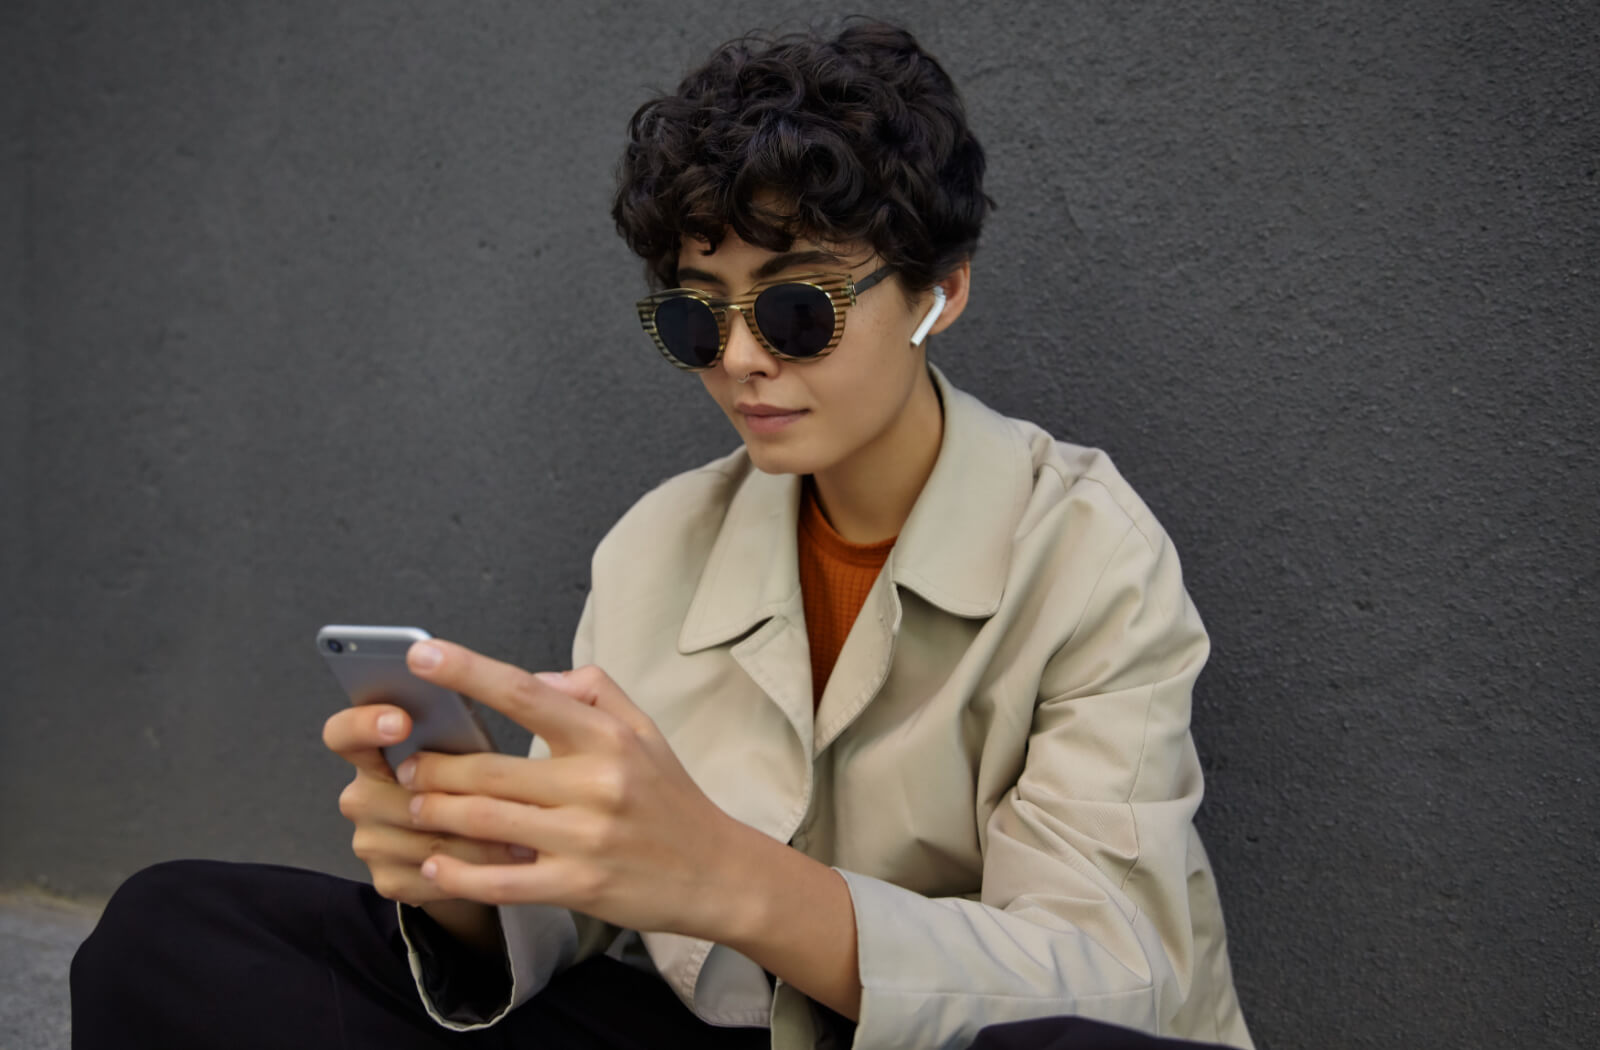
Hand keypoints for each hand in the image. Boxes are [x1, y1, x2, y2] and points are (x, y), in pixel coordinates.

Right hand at [321, 701, 514, 948]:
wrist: (474, 845)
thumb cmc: (476, 778)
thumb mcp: (478, 742)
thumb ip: (489, 712)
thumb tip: (540, 684)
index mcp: (374, 750)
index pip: (343, 733)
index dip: (364, 724)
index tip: (403, 721)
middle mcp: (363, 795)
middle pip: (390, 794)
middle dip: (448, 794)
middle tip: (495, 787)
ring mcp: (371, 841)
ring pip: (422, 837)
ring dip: (476, 836)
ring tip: (527, 828)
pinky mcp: (389, 880)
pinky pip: (431, 876)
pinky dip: (474, 870)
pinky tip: (510, 863)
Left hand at [398, 641, 744, 940]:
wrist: (717, 872)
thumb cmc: (670, 797)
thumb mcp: (645, 729)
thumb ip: (593, 690)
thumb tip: (536, 677)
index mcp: (607, 737)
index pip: (526, 694)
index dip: (468, 672)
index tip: (420, 656)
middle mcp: (597, 784)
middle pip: (489, 770)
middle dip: (432, 768)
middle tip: (402, 766)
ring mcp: (586, 839)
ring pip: (486, 822)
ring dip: (436, 814)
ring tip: (412, 806)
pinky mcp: (579, 886)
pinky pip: (502, 883)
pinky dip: (459, 875)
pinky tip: (434, 866)